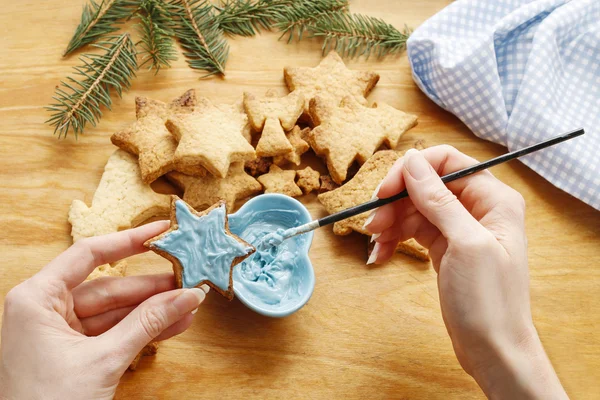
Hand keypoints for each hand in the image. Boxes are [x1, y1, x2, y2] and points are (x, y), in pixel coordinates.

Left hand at [0, 221, 207, 399]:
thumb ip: (147, 323)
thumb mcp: (104, 359)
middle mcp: (45, 310)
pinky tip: (173, 326)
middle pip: (108, 286)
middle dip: (151, 288)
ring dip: (153, 312)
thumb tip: (187, 295)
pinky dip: (141, 331)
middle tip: (187, 279)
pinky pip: (113, 333)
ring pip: (115, 312)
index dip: (129, 241)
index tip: (160, 231)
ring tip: (189, 305)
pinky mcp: (73, 353)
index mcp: (36, 299)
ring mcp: (60, 333)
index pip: (89, 255)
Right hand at [365, 147, 567, 398]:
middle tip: (372, 224)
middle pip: (425, 186)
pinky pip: (413, 232)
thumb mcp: (464, 244)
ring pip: (414, 209)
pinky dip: (394, 240)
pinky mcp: (444, 248)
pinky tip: (380, 255)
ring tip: (375, 244)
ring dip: (390, 223)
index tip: (385, 191)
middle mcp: (476, 208)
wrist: (493, 349)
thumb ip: (438, 199)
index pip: (446, 162)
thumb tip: (412, 160)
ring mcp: (459, 228)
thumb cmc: (489, 300)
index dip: (412, 171)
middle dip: (395, 202)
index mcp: (493, 199)